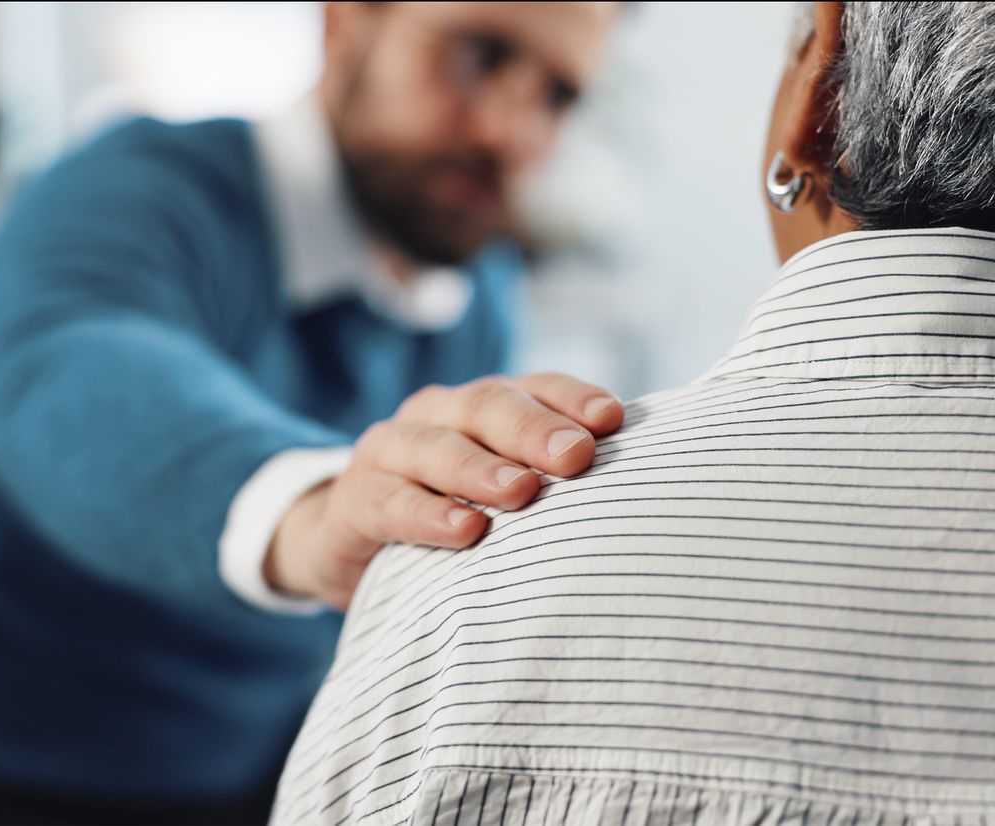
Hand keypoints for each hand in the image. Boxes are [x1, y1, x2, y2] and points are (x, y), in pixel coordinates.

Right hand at [263, 374, 623, 609]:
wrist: (347, 538)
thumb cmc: (448, 509)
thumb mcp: (498, 488)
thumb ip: (551, 477)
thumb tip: (648, 487)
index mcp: (481, 406)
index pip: (535, 387)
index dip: (572, 398)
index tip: (613, 421)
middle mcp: (437, 414)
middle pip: (486, 405)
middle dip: (533, 429)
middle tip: (575, 456)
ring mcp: (391, 451)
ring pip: (437, 447)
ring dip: (480, 469)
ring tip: (521, 492)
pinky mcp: (356, 499)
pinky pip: (392, 502)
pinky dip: (429, 514)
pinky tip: (465, 530)